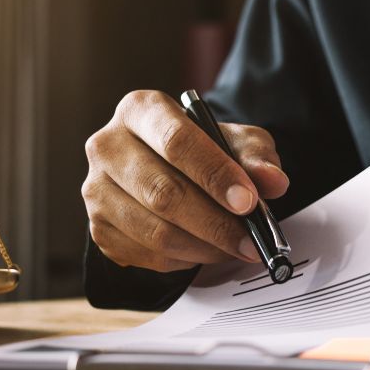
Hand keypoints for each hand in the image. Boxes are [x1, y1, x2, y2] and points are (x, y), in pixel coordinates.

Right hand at [82, 90, 288, 271]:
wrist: (169, 171)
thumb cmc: (203, 150)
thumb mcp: (236, 141)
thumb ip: (257, 156)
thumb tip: (273, 181)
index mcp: (141, 110)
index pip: (176, 142)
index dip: (215, 175)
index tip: (248, 202)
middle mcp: (107, 146)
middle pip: (163, 193)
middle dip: (215, 222)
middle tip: (251, 239)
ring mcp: (96, 189)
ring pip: (155, 231)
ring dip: (205, 247)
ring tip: (237, 248)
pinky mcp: (98, 227)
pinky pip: (147, 254)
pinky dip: (186, 259)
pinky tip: (208, 250)